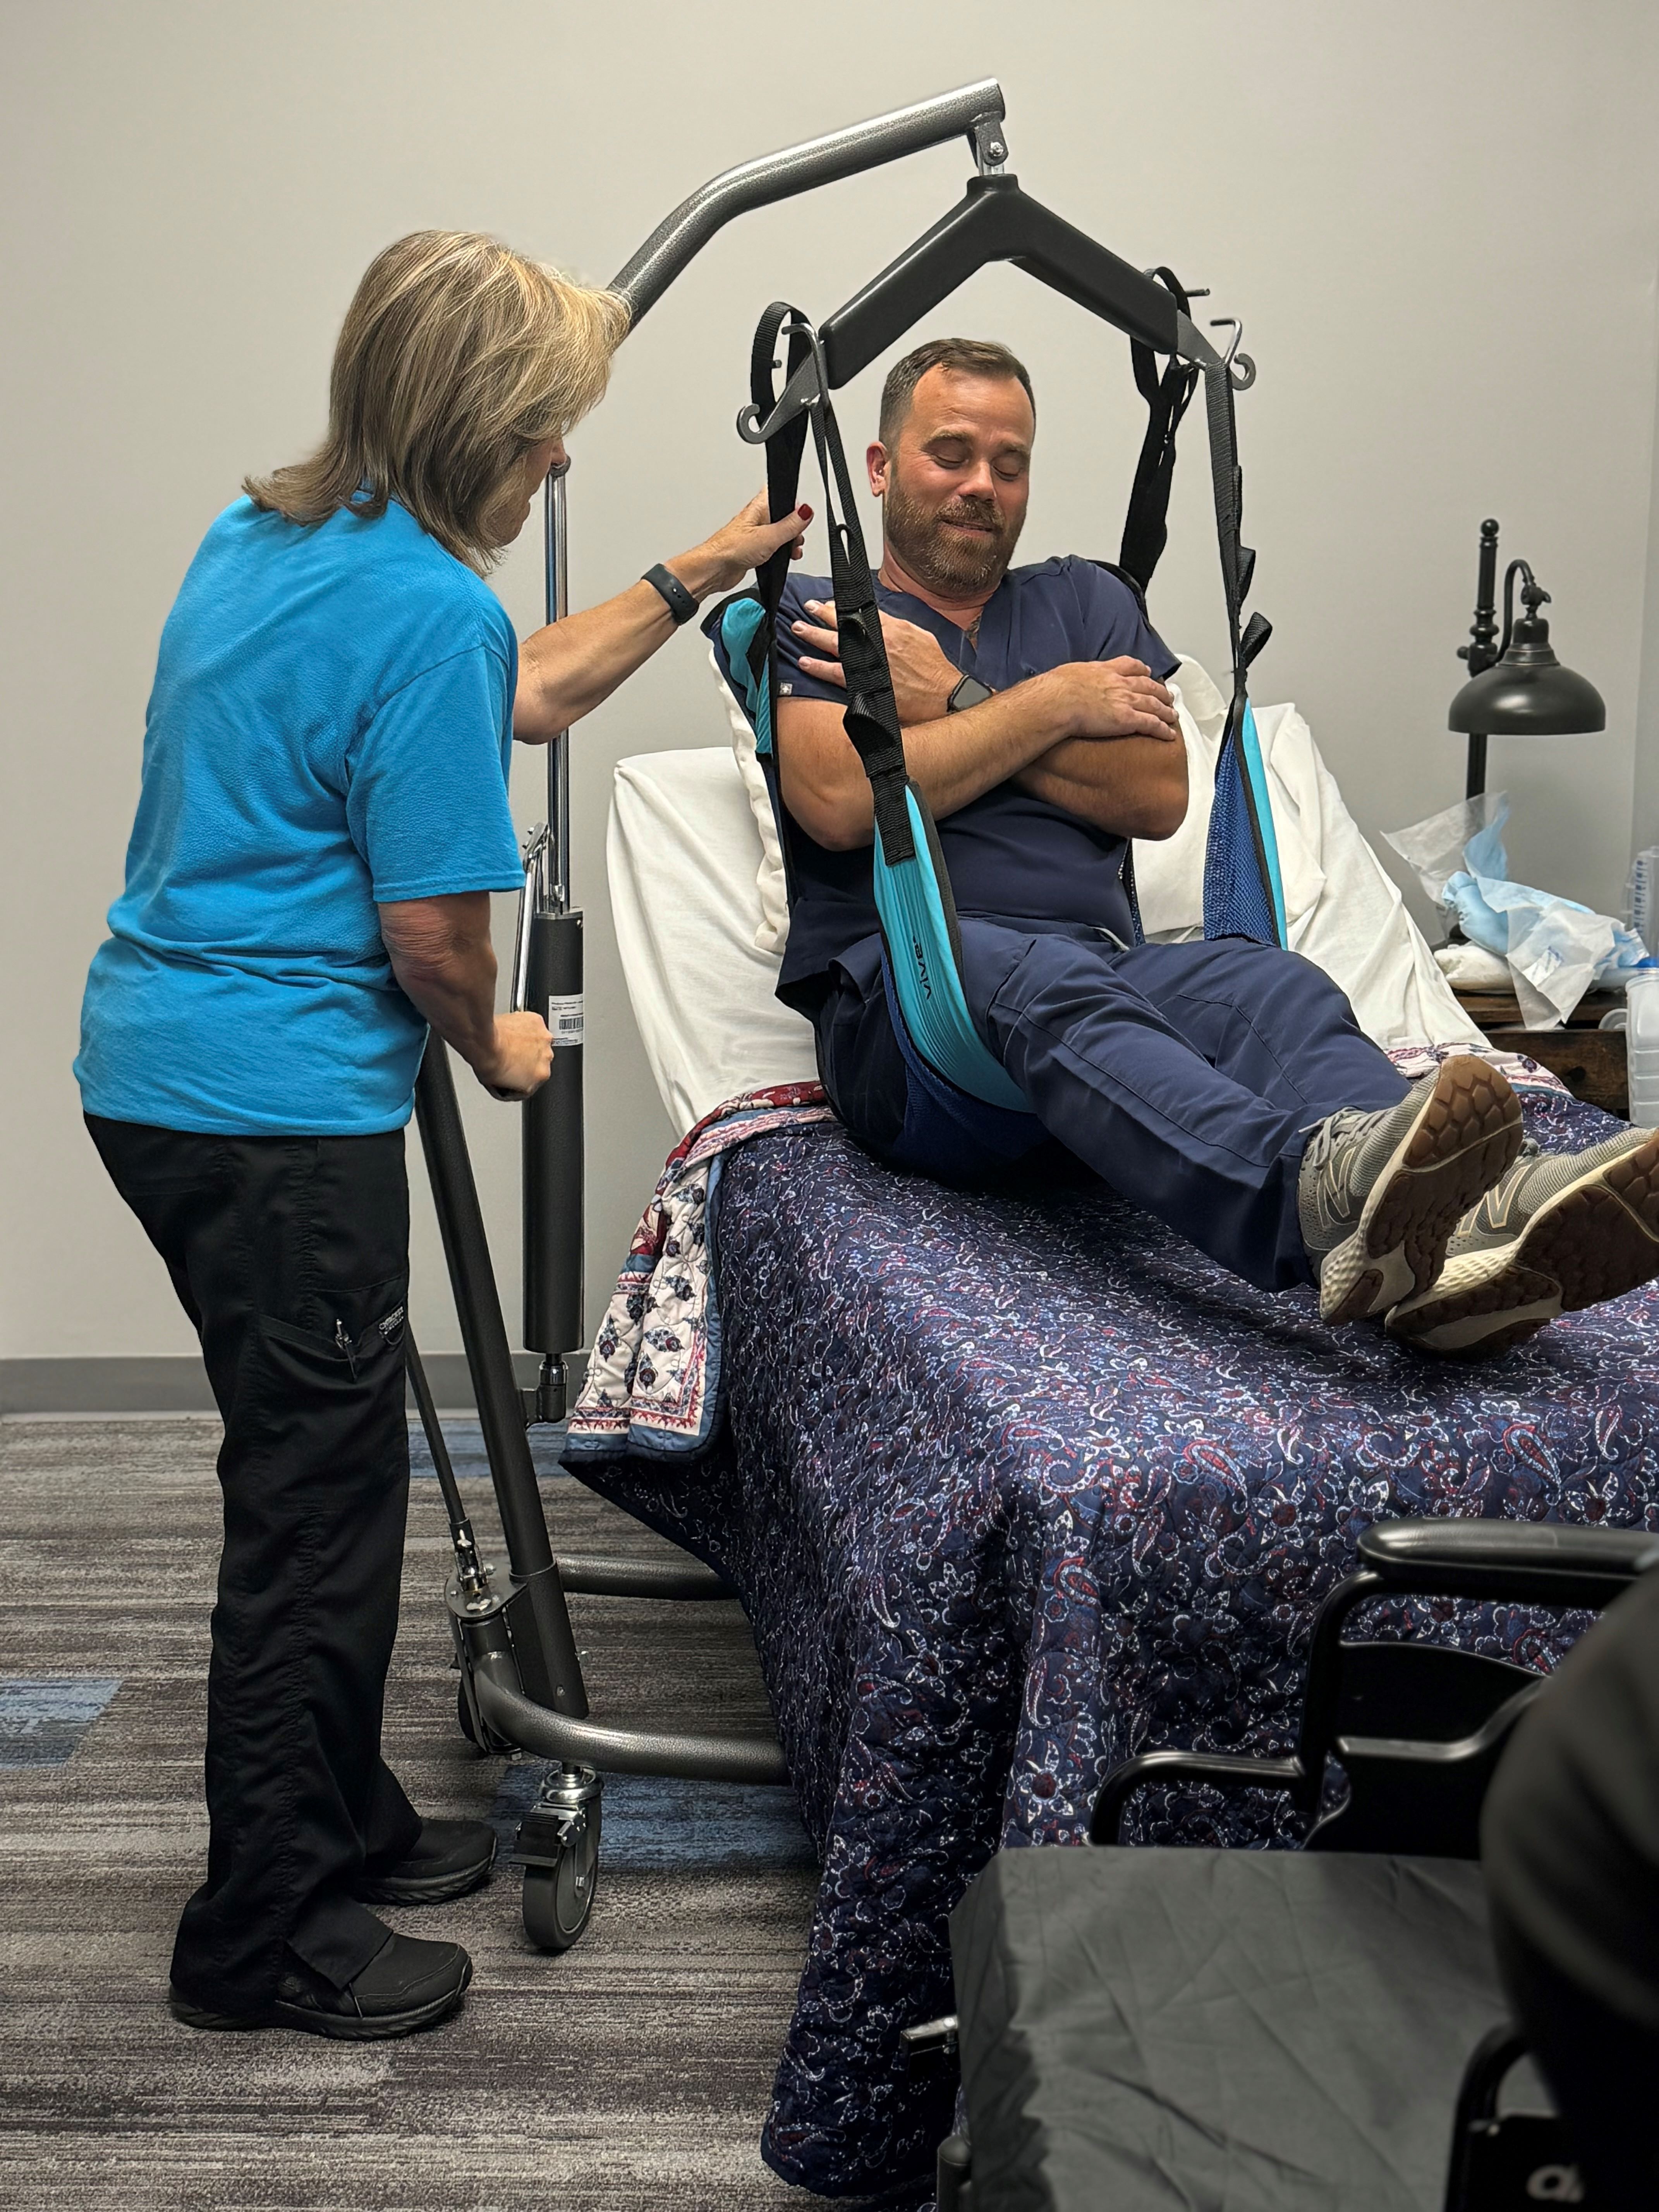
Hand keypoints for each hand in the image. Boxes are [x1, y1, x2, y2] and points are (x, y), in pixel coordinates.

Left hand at [477, 1011, 552, 1098]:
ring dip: (526, 1043)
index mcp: (541, 1076)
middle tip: (509, 1057)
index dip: (521, 1077)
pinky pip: (532, 1027)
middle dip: (525, 1060)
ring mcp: (544, 1038)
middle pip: (537, 1060)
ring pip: (537, 1043)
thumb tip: (511, 1081)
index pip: (534, 1080)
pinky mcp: (537, 1021)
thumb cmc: (487, 1061)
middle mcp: (547, 1057)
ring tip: (508, 1043)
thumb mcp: (498, 1085)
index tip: (513, 1074)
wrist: (482, 1040)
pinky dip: (523, 1028)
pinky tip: (510, 1032)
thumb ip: (514, 1084)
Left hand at [675, 491, 809, 600]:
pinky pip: (773, 547)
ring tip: (791, 550)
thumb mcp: (769, 537)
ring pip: (779, 533)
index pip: (780, 493)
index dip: (794, 501)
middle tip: (796, 537)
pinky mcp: (754, 549)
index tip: (803, 515)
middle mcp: (757, 518)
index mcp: (760, 507)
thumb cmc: (731, 549)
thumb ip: (790, 525)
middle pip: (784, 516)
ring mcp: (756, 534)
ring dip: (788, 542)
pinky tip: (781, 558)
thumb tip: (806, 512)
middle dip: (795, 527)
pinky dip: (780, 552)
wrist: (714, 569)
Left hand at [792, 600, 960, 725]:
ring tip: (798, 629)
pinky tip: (805, 662)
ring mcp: (868, 663)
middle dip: (823, 614)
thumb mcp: (919, 637)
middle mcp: (876, 642)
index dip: (842, 607)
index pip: (861, 612)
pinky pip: (834, 673)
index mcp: (891, 629)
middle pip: (843, 624)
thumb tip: (882, 621)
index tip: (830, 603)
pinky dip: (818, 667)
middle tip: (808, 608)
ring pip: (834, 645)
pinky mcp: (864, 683)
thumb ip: (897, 627)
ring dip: (813, 636)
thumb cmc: (934, 669)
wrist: (942, 695)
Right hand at [1042, 657, 1181, 742]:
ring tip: (1172, 715)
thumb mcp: (1070, 673)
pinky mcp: (1127, 719)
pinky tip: (1169, 734)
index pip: (1131, 666)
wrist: (1058, 701)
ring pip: (1154, 704)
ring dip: (1166, 710)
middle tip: (1168, 696)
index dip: (1142, 670)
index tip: (1148, 673)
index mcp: (1106, 670)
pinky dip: (1163, 729)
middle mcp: (1120, 683)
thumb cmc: (1057, 689)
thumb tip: (1071, 681)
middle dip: (1160, 691)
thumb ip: (1078, 676)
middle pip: (1148, 685)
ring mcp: (1126, 700)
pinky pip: (1151, 724)